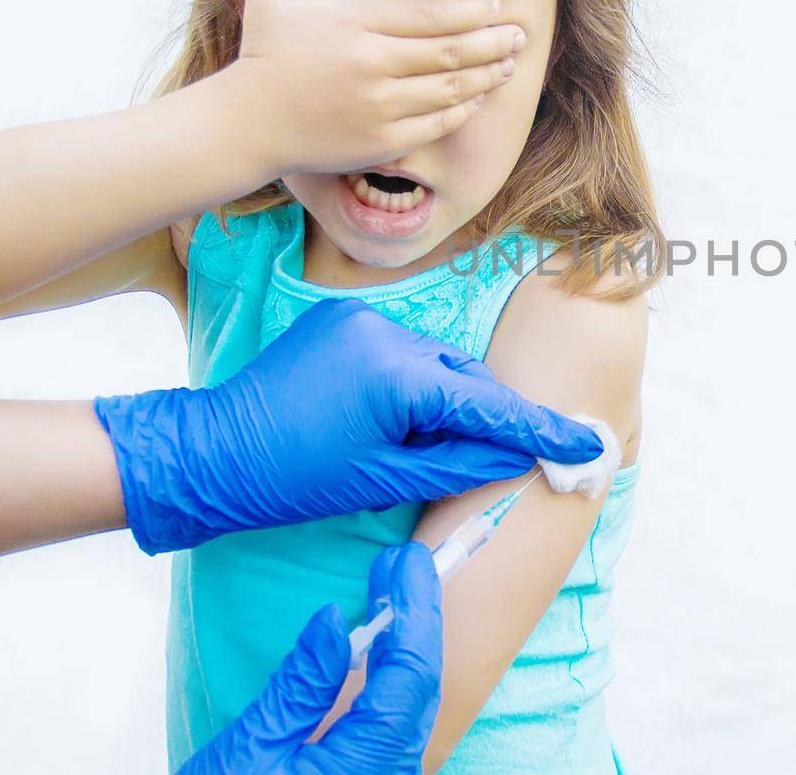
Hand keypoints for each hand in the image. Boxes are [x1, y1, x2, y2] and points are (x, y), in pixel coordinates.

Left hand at [95, 298, 602, 554]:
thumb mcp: (384, 479)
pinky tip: (389, 414)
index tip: (586, 444)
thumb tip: (518, 454)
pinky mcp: (340, 316)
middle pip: (466, 376)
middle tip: (496, 457)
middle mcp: (386, 331)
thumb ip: (459, 461)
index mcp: (396, 375)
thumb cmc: (292, 479)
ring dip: (445, 398)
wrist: (209, 453)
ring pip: (436, 362)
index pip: (488, 404)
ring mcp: (361, 318)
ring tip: (415, 443)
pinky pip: (401, 348)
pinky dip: (412, 380)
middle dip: (484, 415)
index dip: (540, 429)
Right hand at [179, 544, 441, 774]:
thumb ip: (302, 683)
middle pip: (422, 687)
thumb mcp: (250, 747)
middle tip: (400, 564)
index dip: (414, 610)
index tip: (406, 562)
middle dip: (417, 619)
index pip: (411, 675)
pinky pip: (397, 725)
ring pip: (414, 706)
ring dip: (409, 646)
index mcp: (367, 766)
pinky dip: (394, 678)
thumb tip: (336, 621)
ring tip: (393, 590)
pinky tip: (381, 647)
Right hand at [219, 0, 526, 175]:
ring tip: (508, 64)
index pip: (428, 12)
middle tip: (519, 35)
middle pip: (450, 50)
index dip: (470, 10)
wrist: (246, 125)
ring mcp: (378, 105)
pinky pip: (437, 123)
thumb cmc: (263, 55)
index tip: (494, 6)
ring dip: (486, 75)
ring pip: (451, 88)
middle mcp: (370, 63)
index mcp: (353, 21)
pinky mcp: (382, 140)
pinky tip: (478, 97)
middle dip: (493, 41)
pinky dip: (463, 109)